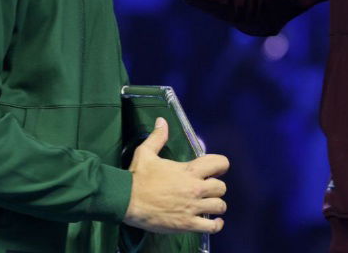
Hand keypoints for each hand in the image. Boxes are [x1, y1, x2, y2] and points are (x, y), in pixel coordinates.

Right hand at [123, 118, 228, 234]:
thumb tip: (162, 121)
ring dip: (216, 205)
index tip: (216, 169)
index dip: (220, 165)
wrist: (126, 200)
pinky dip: (216, 225)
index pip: (219, 163)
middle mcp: (195, 188)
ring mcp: (193, 207)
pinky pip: (211, 227)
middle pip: (221, 187)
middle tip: (207, 189)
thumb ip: (157, 137)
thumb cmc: (137, 176)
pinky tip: (214, 222)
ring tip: (209, 205)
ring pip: (219, 206)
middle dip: (216, 187)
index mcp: (189, 170)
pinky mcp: (188, 224)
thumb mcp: (146, 152)